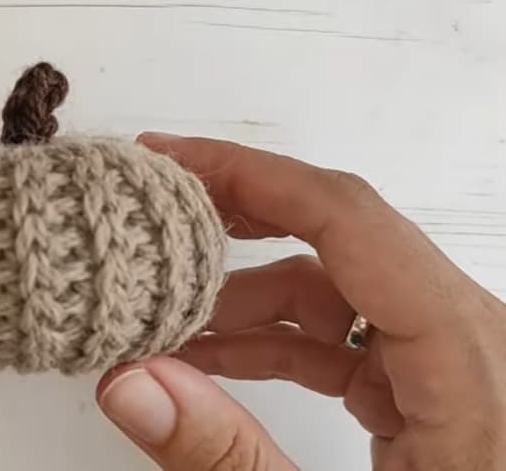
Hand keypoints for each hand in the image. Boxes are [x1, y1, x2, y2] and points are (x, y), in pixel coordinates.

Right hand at [98, 133, 505, 469]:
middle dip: (240, 219)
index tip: (169, 159)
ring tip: (163, 313)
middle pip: (342, 239)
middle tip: (154, 211)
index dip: (252, 174)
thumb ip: (228, 458)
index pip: (349, 220)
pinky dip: (274, 343)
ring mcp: (456, 367)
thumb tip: (128, 382)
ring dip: (246, 294)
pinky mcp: (437, 396)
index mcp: (469, 356)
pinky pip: (347, 342)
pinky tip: (210, 363)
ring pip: (339, 292)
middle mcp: (470, 341)